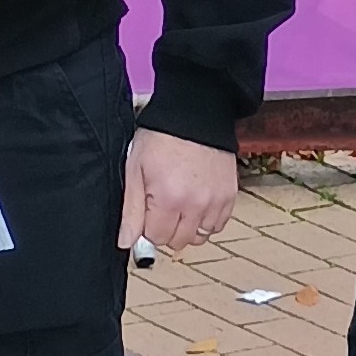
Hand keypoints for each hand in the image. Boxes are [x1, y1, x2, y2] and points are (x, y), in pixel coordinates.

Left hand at [117, 129, 238, 254]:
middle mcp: (196, 205)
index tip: (148, 207)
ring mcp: (216, 202)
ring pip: (200, 236)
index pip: (156, 238)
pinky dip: (207, 219)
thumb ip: (131, 210)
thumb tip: (126, 242)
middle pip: (179, 242)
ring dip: (188, 226)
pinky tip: (197, 201)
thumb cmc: (161, 137)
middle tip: (163, 203)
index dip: (148, 225)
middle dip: (167, 228)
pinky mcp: (229, 196)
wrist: (194, 113)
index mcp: (169, 200)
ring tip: (181, 202)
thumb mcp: (135, 170)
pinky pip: (218, 225)